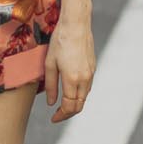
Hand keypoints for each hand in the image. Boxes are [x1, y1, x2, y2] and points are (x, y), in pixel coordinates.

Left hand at [43, 0, 93, 122]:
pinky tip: (70, 91)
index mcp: (72, 79)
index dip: (61, 115)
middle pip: (79, 105)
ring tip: (62, 105)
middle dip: (68, 113)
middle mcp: (84, 78)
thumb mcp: (49, 64)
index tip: (53, 119)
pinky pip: (87, 87)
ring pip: (84, 97)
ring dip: (74, 104)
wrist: (76, 24)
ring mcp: (91, 73)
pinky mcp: (93, 67)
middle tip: (57, 116)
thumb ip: (50, 85)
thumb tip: (51, 103)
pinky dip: (79, 94)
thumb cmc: (60, 41)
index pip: (69, 106)